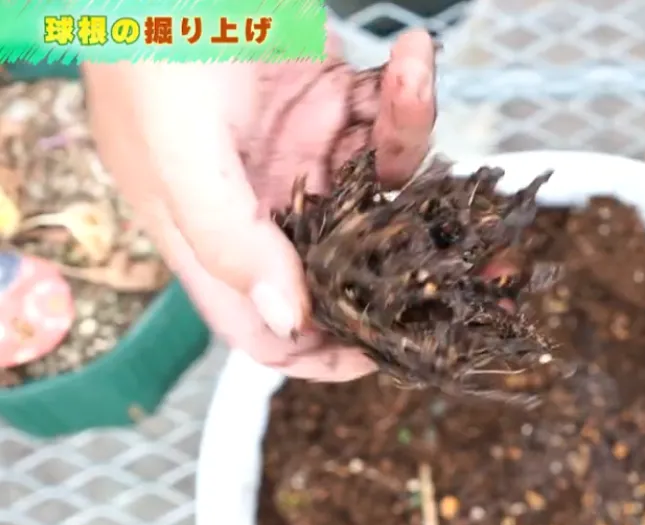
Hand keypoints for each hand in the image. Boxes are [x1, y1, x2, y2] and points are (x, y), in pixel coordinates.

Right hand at [82, 30, 436, 379]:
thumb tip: (287, 320)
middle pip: (348, 261)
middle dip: (416, 260)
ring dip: (409, 135)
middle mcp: (262, 202)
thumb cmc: (150, 40)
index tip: (390, 354)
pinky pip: (386, 116)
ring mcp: (300, 149)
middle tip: (485, 262)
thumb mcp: (177, 146)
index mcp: (210, 233)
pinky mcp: (329, 97)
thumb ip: (227, 236)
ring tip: (408, 82)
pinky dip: (407, 89)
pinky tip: (410, 54)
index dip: (323, 353)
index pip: (263, 327)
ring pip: (382, 184)